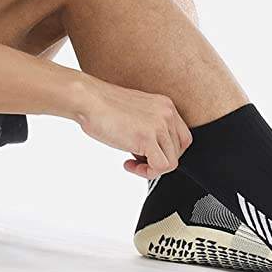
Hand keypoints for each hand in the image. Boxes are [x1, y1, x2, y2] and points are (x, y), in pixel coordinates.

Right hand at [75, 76, 191, 178]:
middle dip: (158, 160)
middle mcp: (168, 114)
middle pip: (179, 151)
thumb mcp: (138, 114)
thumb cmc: (104, 107)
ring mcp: (160, 125)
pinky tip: (128, 163)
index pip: (182, 137)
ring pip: (172, 162)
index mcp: (166, 106)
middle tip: (138, 160)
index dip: (167, 151)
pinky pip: (161, 167)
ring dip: (151, 168)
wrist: (88, 99)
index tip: (148, 153)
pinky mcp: (148, 137)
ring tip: (132, 162)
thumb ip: (151, 129)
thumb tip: (154, 153)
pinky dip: (146, 172)